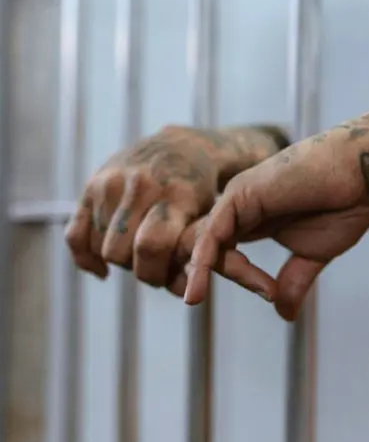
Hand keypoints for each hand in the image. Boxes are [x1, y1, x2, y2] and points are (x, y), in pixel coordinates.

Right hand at [64, 125, 282, 297]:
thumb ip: (212, 252)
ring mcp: (111, 182)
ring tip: (144, 260)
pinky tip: (104, 270)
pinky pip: (76, 235)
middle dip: (142, 271)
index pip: (151, 248)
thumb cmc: (210, 190)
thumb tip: (211, 295)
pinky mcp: (92, 185)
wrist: (184, 145)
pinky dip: (86, 257)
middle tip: (160, 271)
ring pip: (102, 248)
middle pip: (123, 254)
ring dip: (121, 264)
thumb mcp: (220, 215)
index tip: (173, 281)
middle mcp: (140, 183)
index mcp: (177, 191)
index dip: (157, 274)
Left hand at [185, 125, 368, 320]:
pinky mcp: (240, 194)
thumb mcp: (313, 255)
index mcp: (254, 221)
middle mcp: (240, 208)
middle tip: (199, 299)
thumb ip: (292, 282)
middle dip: (200, 275)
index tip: (271, 295)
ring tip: (199, 297)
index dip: (237, 277)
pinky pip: (211, 233)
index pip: (223, 253)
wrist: (360, 173)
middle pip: (204, 248)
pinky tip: (197, 285)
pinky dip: (202, 260)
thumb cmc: (342, 204)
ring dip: (203, 272)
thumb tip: (284, 316)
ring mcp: (238, 199)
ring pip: (204, 243)